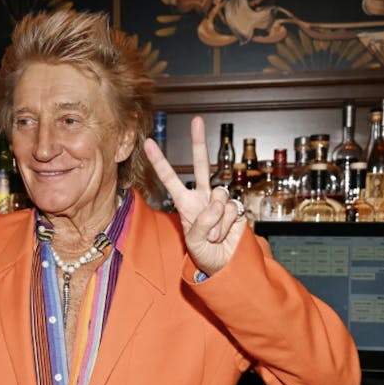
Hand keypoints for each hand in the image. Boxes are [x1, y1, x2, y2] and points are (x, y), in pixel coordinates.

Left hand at [144, 116, 246, 276]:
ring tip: (213, 235)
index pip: (170, 179)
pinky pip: (232, 210)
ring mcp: (220, 202)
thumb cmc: (204, 254)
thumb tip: (217, 205)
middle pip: (201, 166)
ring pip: (220, 196)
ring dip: (216, 221)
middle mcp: (203, 198)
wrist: (225, 264)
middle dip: (199, 142)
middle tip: (196, 120)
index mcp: (185, 203)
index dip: (160, 161)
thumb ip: (201, 223)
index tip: (147, 142)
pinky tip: (225, 234)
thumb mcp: (194, 242)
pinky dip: (227, 225)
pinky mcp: (236, 209)